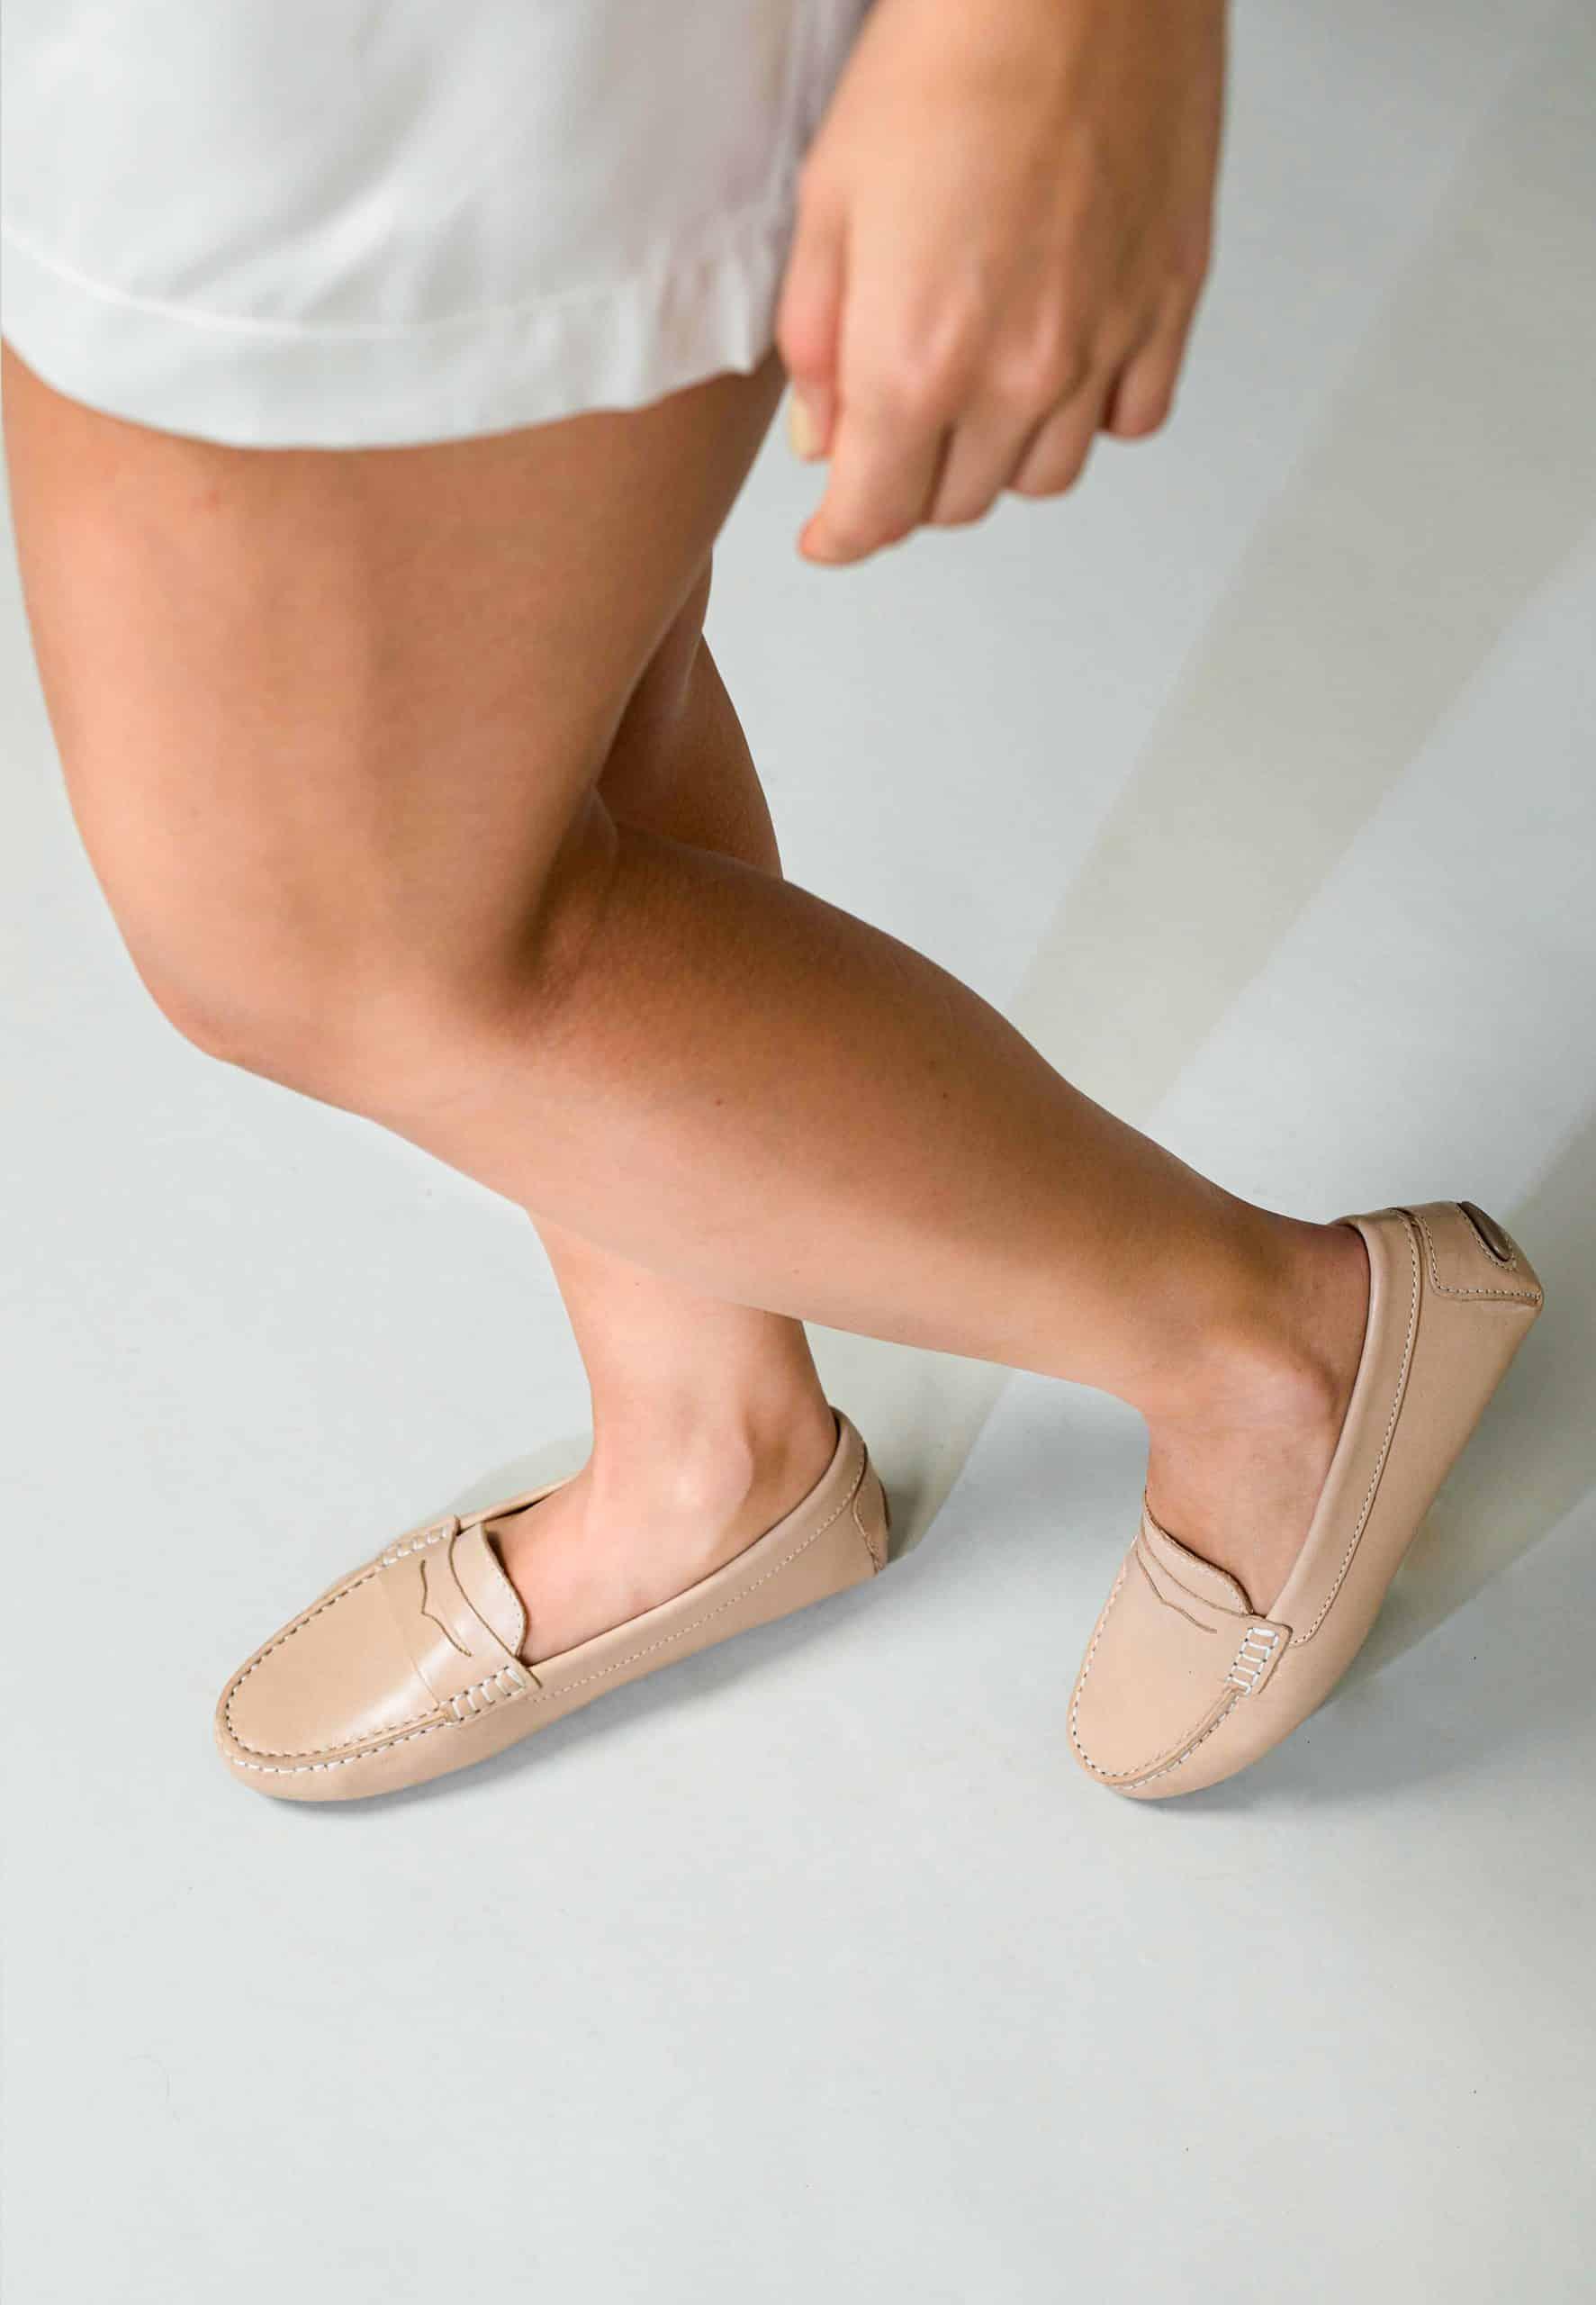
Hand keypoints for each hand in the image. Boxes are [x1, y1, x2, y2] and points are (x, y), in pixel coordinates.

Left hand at [774, 0, 1225, 562]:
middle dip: (911, 486)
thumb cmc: (944, 60)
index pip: (875, 515)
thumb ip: (818, 343)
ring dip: (997, 460)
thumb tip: (825, 438)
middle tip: (891, 436)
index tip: (831, 533)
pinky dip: (1091, 417)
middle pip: (956, 503)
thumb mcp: (828, 202)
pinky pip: (1132, 417)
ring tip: (973, 398)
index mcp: (918, 361)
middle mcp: (1017, 377)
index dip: (842, 534)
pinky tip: (1061, 369)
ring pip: (1043, 475)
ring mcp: (1103, 345)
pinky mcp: (1168, 302)